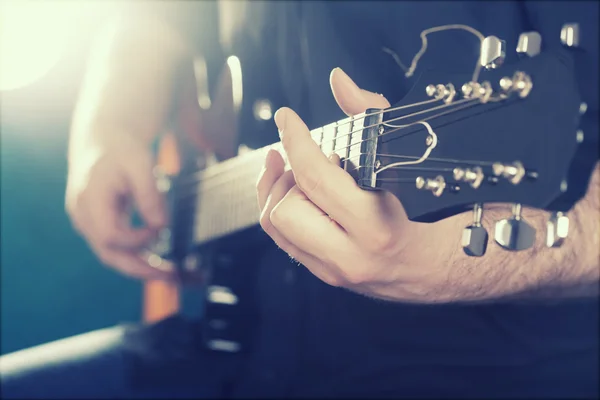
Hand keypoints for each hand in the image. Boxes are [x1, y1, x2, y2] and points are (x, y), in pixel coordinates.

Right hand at [65, 17, 196, 280]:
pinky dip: (136, 258)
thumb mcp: (139, 164)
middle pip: (110, 255)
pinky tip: (157, 262)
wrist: (103, 142)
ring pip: (113, 257)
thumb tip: (162, 225)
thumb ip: (149, 195)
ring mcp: (89, 225)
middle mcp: (84, 218)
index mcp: (90, 201)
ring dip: (141, 268)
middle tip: (172, 277)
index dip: (138, 238)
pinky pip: (116, 250)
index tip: (160, 228)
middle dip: (141, 270)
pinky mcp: (98, 227)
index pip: (111, 236)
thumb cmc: (120, 150)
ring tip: (170, 275)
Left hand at [257, 68, 452, 299]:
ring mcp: (332, 269)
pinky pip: (281, 238)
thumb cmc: (424, 210)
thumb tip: (338, 80)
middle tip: (306, 160)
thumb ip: (371, 114)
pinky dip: (281, 208)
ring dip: (280, 192)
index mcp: (375, 227)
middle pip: (286, 208)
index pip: (317, 178)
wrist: (431, 265)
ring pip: (276, 225)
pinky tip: (297, 191)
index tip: (287, 118)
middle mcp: (349, 255)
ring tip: (303, 175)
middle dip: (288, 176)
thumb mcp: (403, 157)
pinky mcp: (321, 273)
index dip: (296, 140)